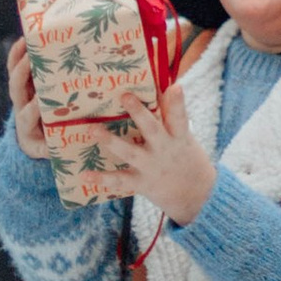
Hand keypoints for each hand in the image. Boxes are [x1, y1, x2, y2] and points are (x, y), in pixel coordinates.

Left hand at [7, 37, 48, 157]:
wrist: (30, 141)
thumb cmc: (45, 144)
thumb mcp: (50, 150)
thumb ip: (57, 148)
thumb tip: (73, 142)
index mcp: (26, 124)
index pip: (28, 114)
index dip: (34, 107)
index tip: (42, 99)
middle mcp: (20, 107)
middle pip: (16, 89)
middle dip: (22, 74)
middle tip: (32, 59)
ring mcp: (20, 95)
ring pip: (14, 75)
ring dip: (18, 58)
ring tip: (27, 40)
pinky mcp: (21, 86)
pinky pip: (14, 68)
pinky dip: (16, 54)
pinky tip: (24, 39)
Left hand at [102, 90, 215, 227]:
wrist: (195, 194)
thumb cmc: (184, 156)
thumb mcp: (183, 136)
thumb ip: (171, 115)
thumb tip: (163, 86)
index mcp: (178, 136)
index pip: (179, 117)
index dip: (178, 103)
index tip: (175, 87)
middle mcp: (164, 150)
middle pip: (152, 130)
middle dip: (139, 114)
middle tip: (125, 96)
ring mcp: (151, 167)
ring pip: (130, 152)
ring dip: (110, 141)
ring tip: (92, 130)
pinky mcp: (141, 182)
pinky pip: (119, 180)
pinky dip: (102, 179)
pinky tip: (85, 175)